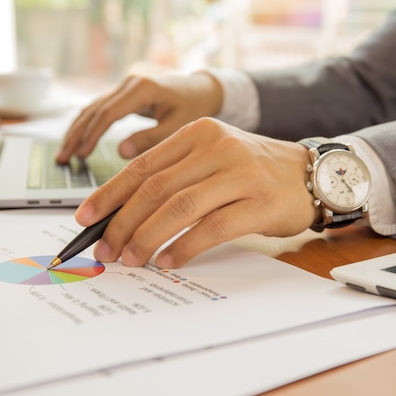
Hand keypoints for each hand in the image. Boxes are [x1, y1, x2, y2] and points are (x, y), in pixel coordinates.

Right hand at [55, 73, 222, 163]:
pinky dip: (86, 126)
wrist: (202, 89)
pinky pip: (99, 110)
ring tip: (64, 155)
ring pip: (92, 109)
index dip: (92, 135)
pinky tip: (77, 142)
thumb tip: (121, 152)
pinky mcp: (124, 95)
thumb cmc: (195, 106)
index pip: (108, 112)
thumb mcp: (178, 125)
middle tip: (62, 159)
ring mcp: (124, 87)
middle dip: (76, 135)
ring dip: (76, 131)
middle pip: (93, 110)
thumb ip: (151, 139)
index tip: (81, 154)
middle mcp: (129, 84)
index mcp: (142, 88)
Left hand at [74, 118, 320, 267]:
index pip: (143, 166)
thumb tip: (124, 214)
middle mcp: (218, 148)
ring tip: (132, 259)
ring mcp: (241, 173)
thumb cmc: (254, 171)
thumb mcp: (212, 159)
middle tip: (106, 250)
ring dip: (148, 238)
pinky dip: (184, 247)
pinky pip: (213, 228)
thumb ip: (175, 177)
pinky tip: (169, 260)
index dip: (110, 195)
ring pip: (180, 208)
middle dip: (123, 223)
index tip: (86, 219)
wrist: (310, 174)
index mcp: (199, 134)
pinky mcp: (261, 202)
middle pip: (156, 189)